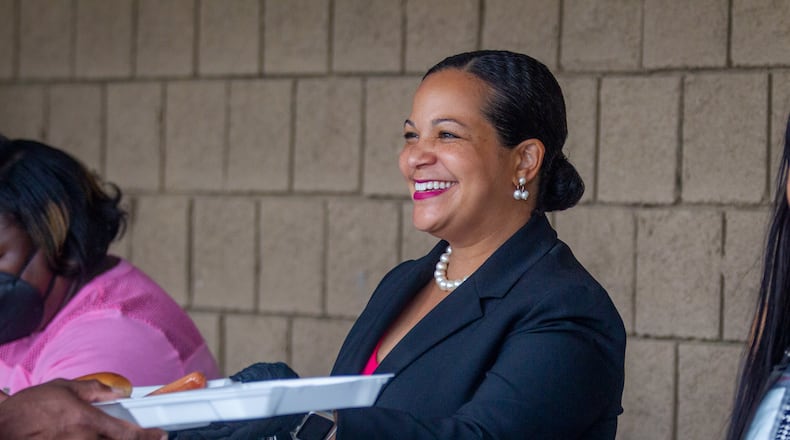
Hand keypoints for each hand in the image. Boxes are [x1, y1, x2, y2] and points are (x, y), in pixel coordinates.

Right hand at [0, 379, 165, 438]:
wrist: (0, 426)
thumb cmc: (27, 409)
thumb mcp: (64, 388)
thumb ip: (94, 390)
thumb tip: (116, 393)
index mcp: (87, 422)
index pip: (128, 434)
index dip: (148, 436)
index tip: (160, 435)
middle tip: (139, 436)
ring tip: (108, 434)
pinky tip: (86, 436)